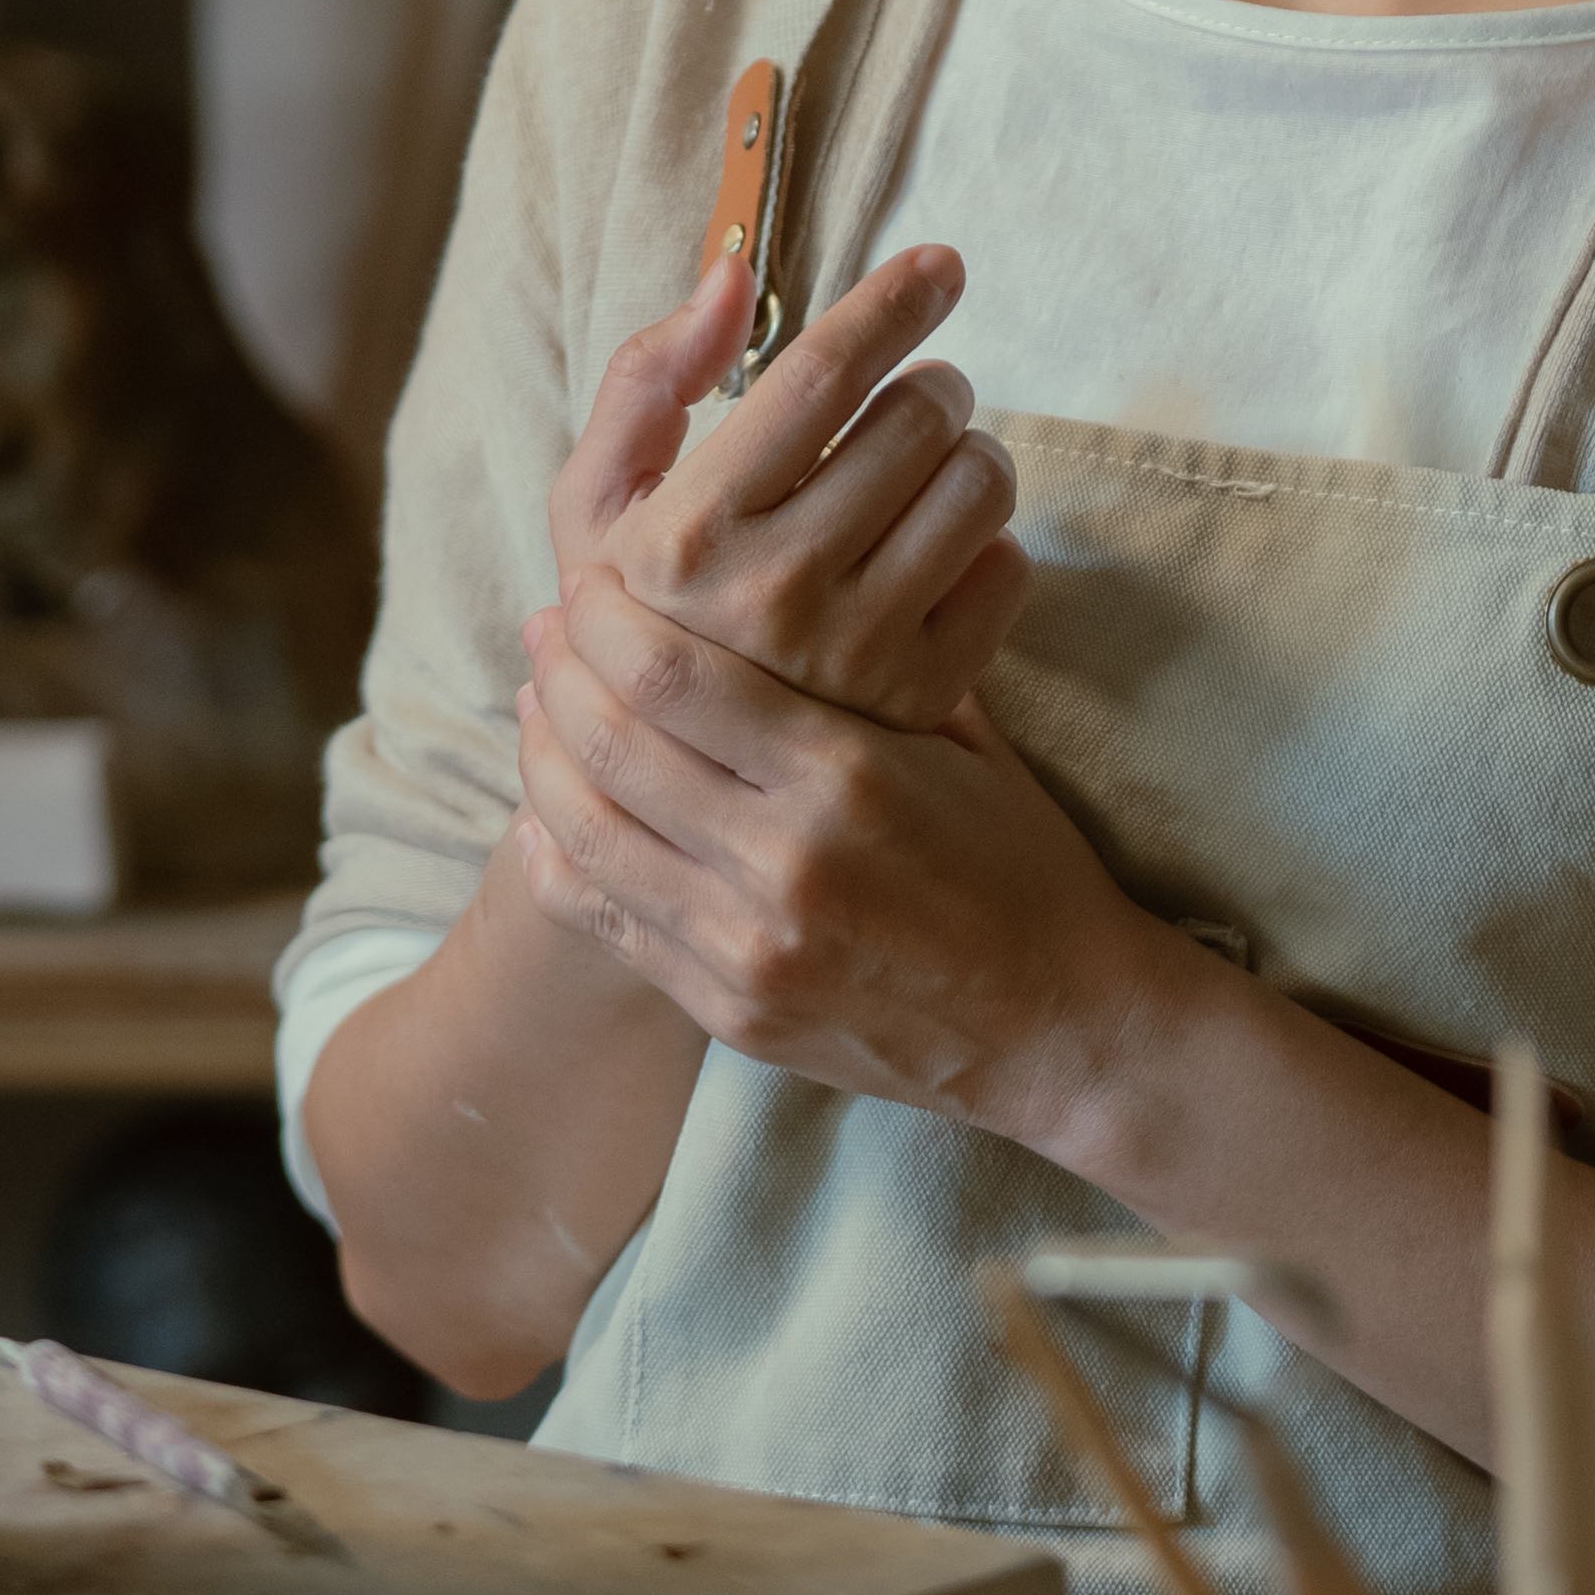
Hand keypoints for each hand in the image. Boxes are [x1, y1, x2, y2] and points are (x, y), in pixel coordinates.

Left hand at [507, 580, 1189, 1150]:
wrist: (1058, 1024)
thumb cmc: (1020, 863)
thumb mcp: (964, 738)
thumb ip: (869, 666)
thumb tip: (783, 571)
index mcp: (844, 776)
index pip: (670, 674)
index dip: (608, 615)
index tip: (593, 579)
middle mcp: (781, 862)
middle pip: (611, 743)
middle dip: (561, 669)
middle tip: (548, 624)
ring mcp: (745, 948)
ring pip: (587, 832)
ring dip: (544, 755)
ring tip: (536, 703)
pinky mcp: (728, 1010)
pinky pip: (604, 920)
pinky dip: (556, 855)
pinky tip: (547, 811)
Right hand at [545, 242, 1029, 732]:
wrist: (671, 778)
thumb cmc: (637, 610)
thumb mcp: (597, 502)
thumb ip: (648, 378)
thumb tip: (728, 275)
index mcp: (691, 531)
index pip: (820, 375)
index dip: (892, 302)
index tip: (941, 266)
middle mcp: (776, 592)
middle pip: (919, 415)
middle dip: (932, 383)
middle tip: (916, 398)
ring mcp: (857, 653)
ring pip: (980, 482)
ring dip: (967, 454)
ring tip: (928, 472)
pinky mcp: (923, 697)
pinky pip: (1008, 567)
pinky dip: (986, 541)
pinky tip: (934, 554)